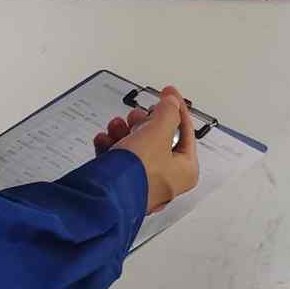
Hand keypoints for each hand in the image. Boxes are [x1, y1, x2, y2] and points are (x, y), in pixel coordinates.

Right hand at [92, 86, 198, 213]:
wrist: (104, 196)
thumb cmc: (139, 169)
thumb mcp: (158, 132)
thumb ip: (168, 112)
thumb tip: (172, 102)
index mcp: (185, 170)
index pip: (186, 131)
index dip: (176, 108)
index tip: (167, 92)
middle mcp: (167, 181)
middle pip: (160, 140)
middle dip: (144, 122)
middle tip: (135, 115)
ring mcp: (144, 185)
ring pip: (137, 149)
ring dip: (125, 132)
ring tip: (116, 125)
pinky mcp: (122, 186)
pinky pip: (120, 161)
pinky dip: (111, 147)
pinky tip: (103, 139)